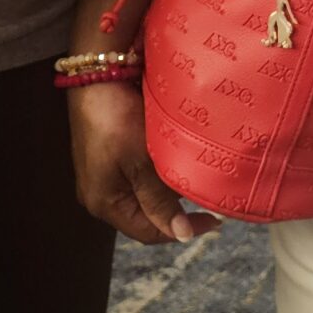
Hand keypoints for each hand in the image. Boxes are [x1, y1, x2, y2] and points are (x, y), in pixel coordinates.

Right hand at [68, 81, 218, 246]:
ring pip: (143, 195)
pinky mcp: (108, 155)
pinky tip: (176, 164)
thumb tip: (182, 236)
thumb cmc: (116, 120)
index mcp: (103, 203)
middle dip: (176, 211)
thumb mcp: (141, 162)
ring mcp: (103, 175)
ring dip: (168, 192)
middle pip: (145, 215)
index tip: (215, 221)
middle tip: (208, 201)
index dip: (182, 230)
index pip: (148, 232)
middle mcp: (100, 194)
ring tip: (195, 182)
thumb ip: (160, 200)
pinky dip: (158, 174)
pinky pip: (138, 176)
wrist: (96, 75)